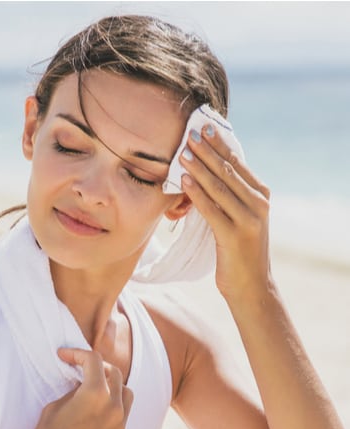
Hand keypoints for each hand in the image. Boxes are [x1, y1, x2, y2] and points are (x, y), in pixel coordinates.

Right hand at [16, 348, 132, 428]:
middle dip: (97, 366)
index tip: (65, 356)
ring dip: (112, 384)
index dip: (77, 353)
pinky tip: (96, 409)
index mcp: (96, 394)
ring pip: (126, 393)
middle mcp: (114, 407)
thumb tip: (80, 386)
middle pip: (114, 373)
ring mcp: (119, 425)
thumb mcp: (54, 407)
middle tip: (80, 367)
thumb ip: (73, 391)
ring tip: (95, 386)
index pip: (94, 360)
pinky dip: (113, 405)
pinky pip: (123, 414)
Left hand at [179, 125, 271, 301]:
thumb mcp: (239, 218)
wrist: (251, 286)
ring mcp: (249, 220)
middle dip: (206, 151)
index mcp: (261, 195)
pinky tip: (184, 181)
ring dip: (198, 168)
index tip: (202, 127)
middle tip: (188, 134)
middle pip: (227, 171)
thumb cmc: (240, 250)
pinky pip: (212, 210)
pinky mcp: (234, 236)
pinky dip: (197, 194)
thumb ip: (230, 195)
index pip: (237, 163)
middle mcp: (259, 204)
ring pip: (219, 187)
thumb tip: (205, 171)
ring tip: (182, 153)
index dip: (218, 144)